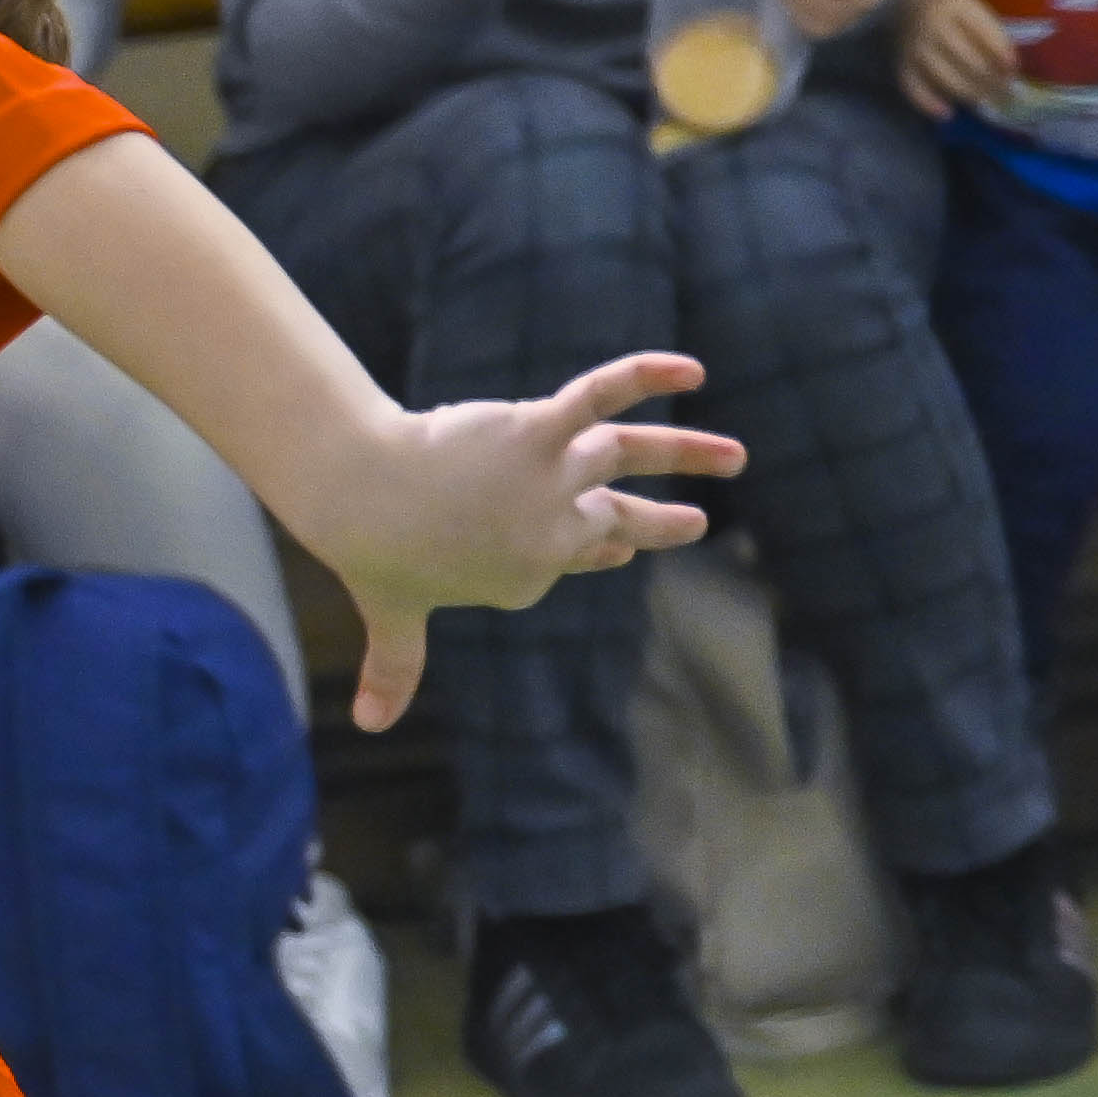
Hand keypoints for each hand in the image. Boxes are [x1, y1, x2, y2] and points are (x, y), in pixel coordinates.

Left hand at [315, 352, 747, 732]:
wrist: (361, 498)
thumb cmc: (374, 553)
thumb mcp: (392, 614)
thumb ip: (395, 664)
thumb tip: (367, 726)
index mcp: (525, 576)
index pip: (574, 558)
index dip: (595, 552)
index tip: (613, 550)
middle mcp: (551, 532)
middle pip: (614, 520)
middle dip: (657, 524)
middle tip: (695, 524)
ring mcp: (551, 480)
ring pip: (628, 457)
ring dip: (687, 453)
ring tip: (735, 456)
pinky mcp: (540, 431)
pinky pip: (602, 398)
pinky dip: (645, 377)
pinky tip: (690, 370)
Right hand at [897, 0, 1023, 118]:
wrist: (907, 8)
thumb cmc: (951, 14)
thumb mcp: (972, 11)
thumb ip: (990, 34)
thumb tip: (1008, 70)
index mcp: (957, 7)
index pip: (984, 32)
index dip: (1001, 52)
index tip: (1013, 70)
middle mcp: (933, 25)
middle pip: (967, 58)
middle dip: (990, 80)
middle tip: (1005, 95)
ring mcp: (915, 47)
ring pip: (945, 77)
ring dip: (968, 93)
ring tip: (984, 101)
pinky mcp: (901, 65)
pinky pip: (914, 88)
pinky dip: (929, 103)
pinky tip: (946, 113)